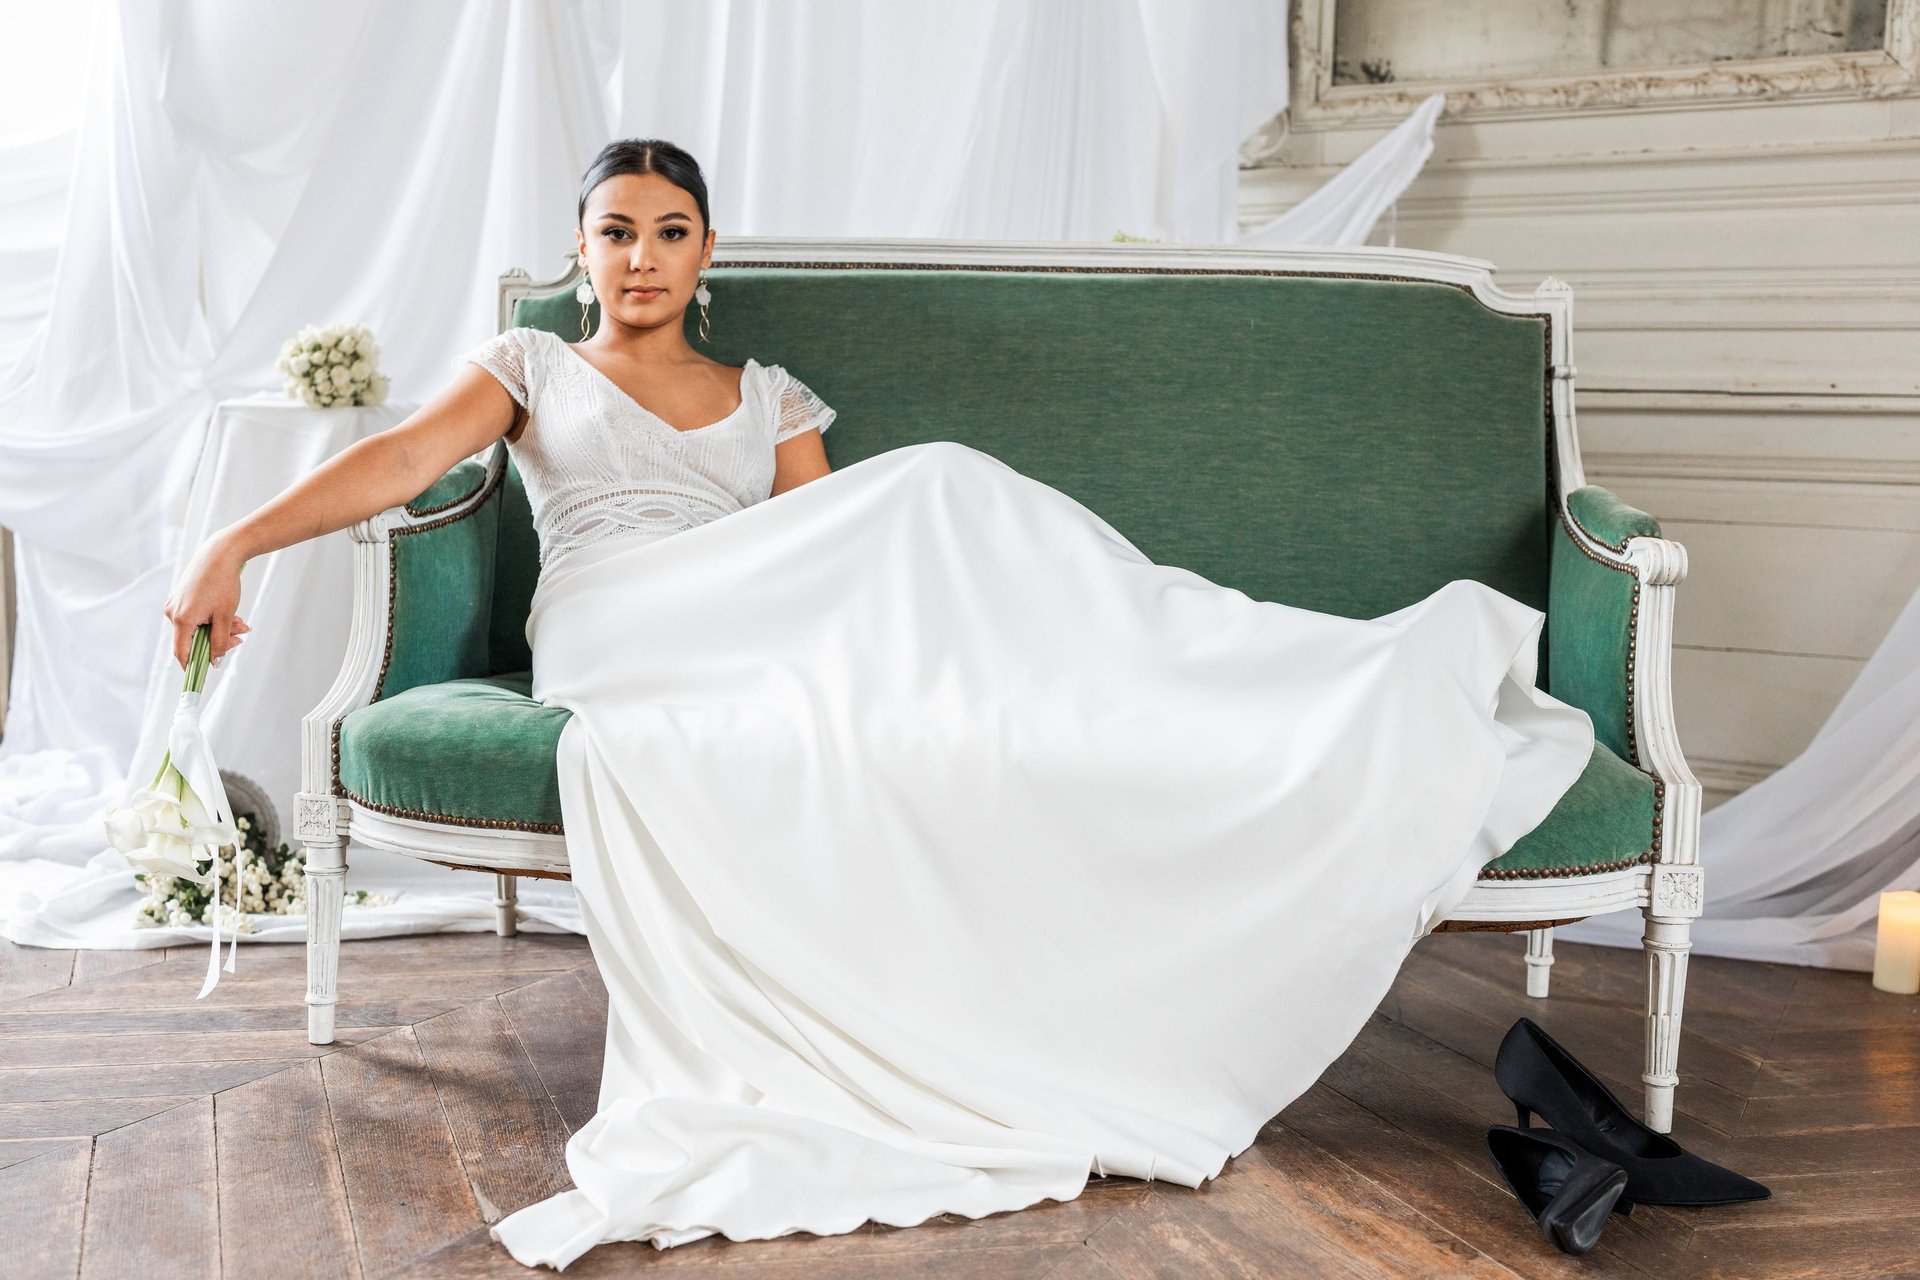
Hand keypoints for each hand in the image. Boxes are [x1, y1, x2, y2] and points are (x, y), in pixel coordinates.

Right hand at [163, 536, 252, 670]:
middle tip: (241, 636)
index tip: (202, 675)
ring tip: (240, 621)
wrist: (219, 553)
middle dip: (218, 640)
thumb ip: (220, 642)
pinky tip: (229, 613)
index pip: (183, 653)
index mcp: (181, 619)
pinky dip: (211, 618)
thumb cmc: (223, 583)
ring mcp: (174, 604)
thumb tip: (214, 662)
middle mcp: (172, 612)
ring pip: (197, 627)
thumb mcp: (226, 616)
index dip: (193, 666)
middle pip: (193, 639)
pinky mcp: (179, 597)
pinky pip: (194, 616)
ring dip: (218, 628)